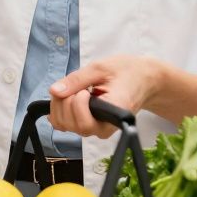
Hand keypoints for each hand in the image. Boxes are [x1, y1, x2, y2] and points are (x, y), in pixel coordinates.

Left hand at [48, 56, 164, 138]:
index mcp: (113, 115)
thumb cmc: (126, 72)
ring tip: (76, 89)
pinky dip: (59, 108)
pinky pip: (64, 123)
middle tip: (80, 85)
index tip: (85, 88)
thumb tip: (55, 90)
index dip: (77, 103)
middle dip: (66, 100)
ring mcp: (95, 129)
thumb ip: (77, 79)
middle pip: (71, 124)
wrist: (141, 79)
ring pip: (64, 124)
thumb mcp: (101, 68)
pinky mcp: (88, 125)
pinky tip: (67, 96)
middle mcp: (104, 128)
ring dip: (61, 103)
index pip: (85, 123)